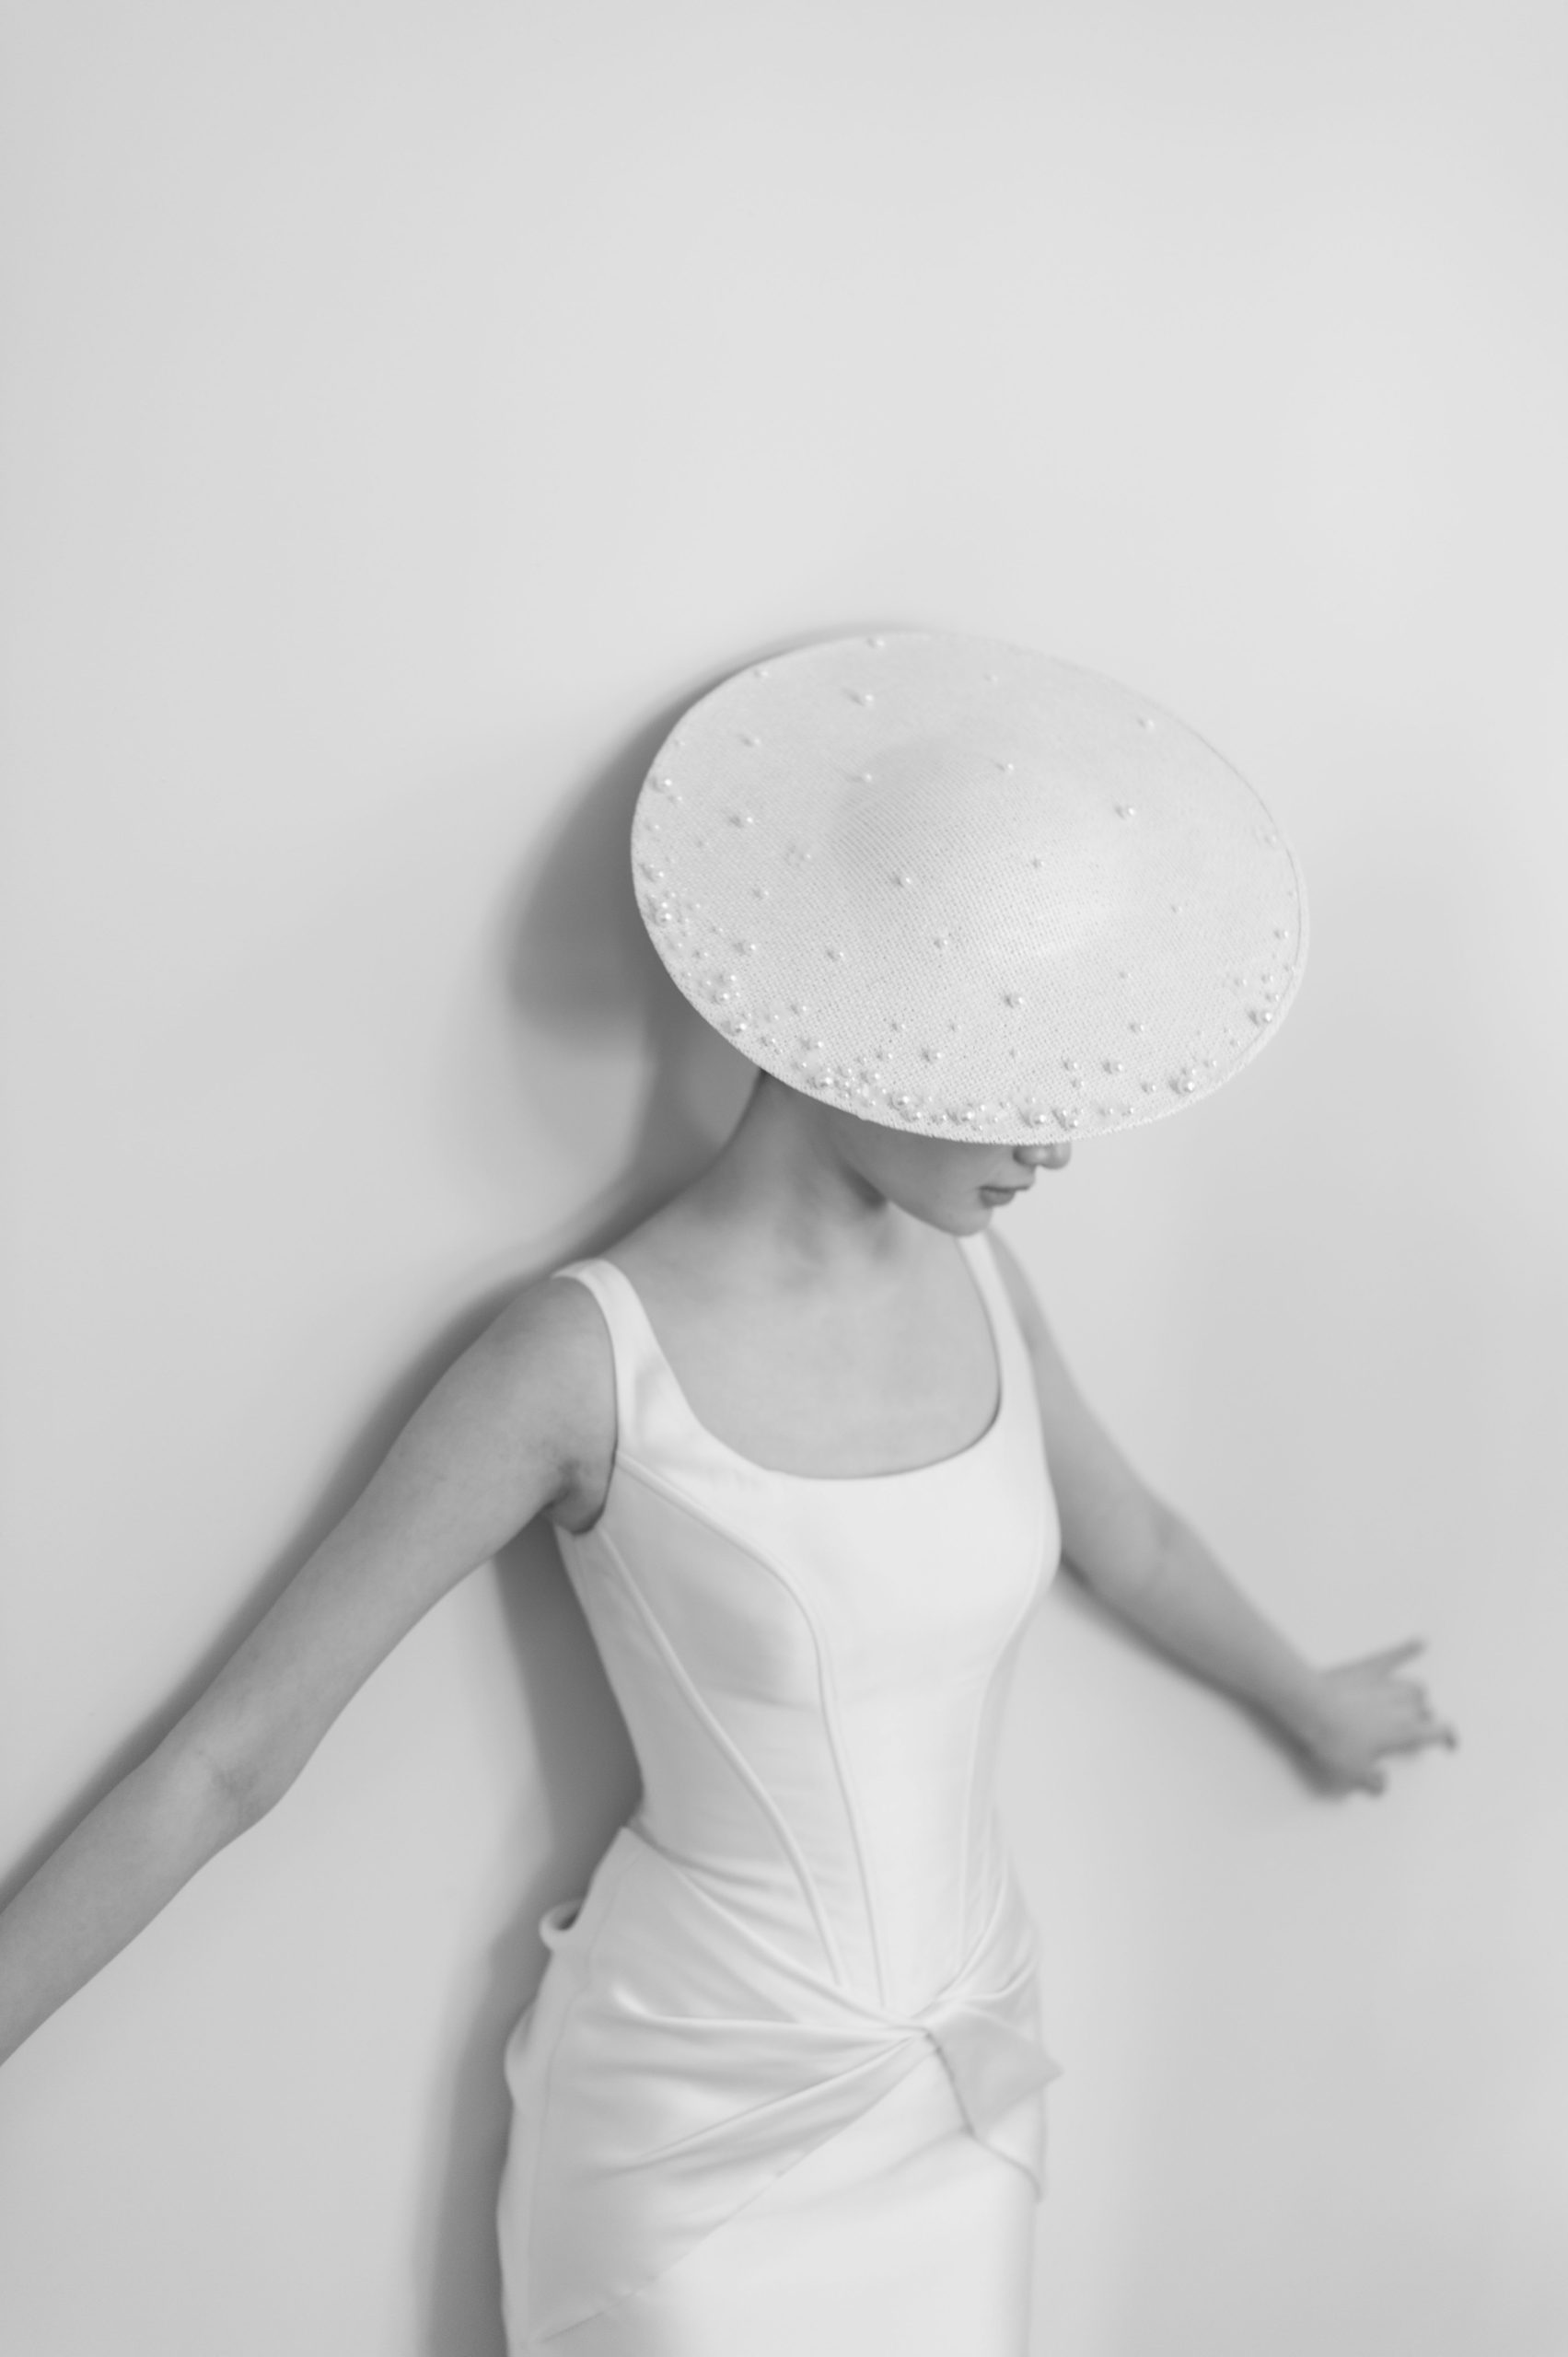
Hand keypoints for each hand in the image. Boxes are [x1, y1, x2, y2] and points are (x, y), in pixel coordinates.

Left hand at [1297, 1640, 1457, 1795]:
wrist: (1310, 1708)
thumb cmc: (1333, 1741)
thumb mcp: (1353, 1774)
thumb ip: (1374, 1782)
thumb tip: (1382, 1785)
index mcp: (1404, 1732)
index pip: (1439, 1731)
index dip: (1448, 1737)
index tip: (1449, 1743)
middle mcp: (1403, 1705)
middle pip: (1424, 1709)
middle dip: (1421, 1718)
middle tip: (1407, 1728)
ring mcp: (1386, 1684)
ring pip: (1414, 1686)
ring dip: (1414, 1694)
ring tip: (1407, 1701)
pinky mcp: (1368, 1668)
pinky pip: (1393, 1655)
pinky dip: (1408, 1649)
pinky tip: (1420, 1642)